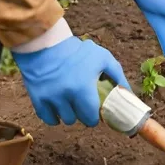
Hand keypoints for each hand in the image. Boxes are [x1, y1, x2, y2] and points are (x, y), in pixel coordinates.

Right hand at [13, 36, 129, 126]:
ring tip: (72, 106)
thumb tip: (127, 92)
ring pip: (63, 119)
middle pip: (77, 119)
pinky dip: (53, 117)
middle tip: (85, 107)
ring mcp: (50, 98)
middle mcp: (65, 97)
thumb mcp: (103, 58)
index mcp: (82, 89)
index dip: (95, 117)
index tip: (97, 113)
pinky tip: (58, 111)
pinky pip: (46, 117)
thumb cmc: (77, 51)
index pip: (91, 117)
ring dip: (69, 115)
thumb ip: (117, 75)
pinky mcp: (37, 97)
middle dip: (83, 115)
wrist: (46, 44)